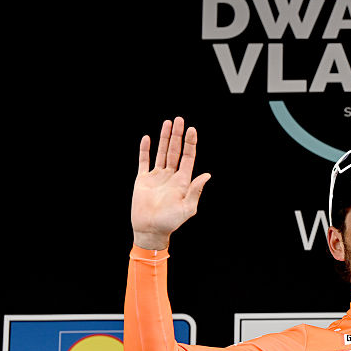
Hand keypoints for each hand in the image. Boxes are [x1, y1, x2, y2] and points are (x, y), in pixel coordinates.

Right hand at [131, 117, 211, 249]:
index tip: (192, 130)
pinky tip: (148, 138)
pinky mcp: (143, 180)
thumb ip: (195, 190)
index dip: (190, 144)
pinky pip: (144, 161)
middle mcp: (171, 176)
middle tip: (179, 120)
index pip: (188, 157)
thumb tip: (206, 175)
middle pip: (175, 151)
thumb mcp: (187, 207)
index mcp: (182, 181)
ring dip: (164, 138)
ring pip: (161, 153)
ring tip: (167, 123)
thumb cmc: (170, 222)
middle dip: (177, 135)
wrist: (150, 230)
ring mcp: (157, 177)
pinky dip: (145, 150)